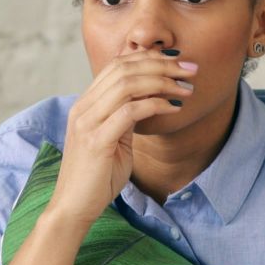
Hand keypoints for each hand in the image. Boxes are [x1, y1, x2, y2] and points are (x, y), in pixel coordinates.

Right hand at [49, 49, 197, 223]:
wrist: (74, 207)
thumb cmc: (97, 177)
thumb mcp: (114, 139)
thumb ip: (125, 117)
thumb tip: (149, 99)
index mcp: (86, 104)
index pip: (118, 64)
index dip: (150, 57)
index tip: (179, 61)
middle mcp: (83, 107)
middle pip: (125, 68)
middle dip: (163, 65)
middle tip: (191, 70)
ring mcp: (87, 122)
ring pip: (128, 85)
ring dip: (163, 82)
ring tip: (186, 89)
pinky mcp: (96, 140)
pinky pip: (130, 112)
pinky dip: (156, 105)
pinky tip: (174, 108)